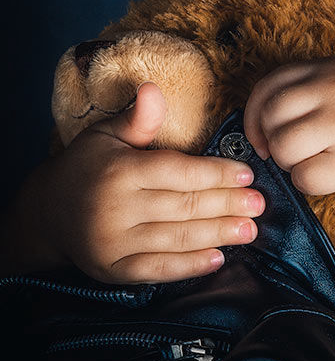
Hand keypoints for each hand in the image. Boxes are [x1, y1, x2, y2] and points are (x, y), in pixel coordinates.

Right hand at [10, 83, 264, 282]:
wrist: (48, 211)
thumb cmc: (89, 164)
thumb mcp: (108, 133)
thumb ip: (139, 118)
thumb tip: (154, 89)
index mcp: (119, 172)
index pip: (178, 172)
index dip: (215, 173)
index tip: (247, 174)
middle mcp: (115, 209)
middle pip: (182, 207)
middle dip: (226, 205)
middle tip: (260, 204)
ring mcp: (113, 244)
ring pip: (175, 239)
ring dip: (217, 235)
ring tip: (250, 231)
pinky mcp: (113, 271)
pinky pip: (157, 270)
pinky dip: (188, 267)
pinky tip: (217, 260)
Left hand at [243, 59, 334, 209]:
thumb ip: (305, 94)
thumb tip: (254, 121)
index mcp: (334, 68)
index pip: (271, 84)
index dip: (254, 114)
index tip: (261, 136)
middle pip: (271, 114)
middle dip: (274, 141)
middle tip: (294, 154)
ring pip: (283, 146)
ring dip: (291, 164)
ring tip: (316, 163)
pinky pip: (303, 177)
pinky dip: (310, 185)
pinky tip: (333, 177)